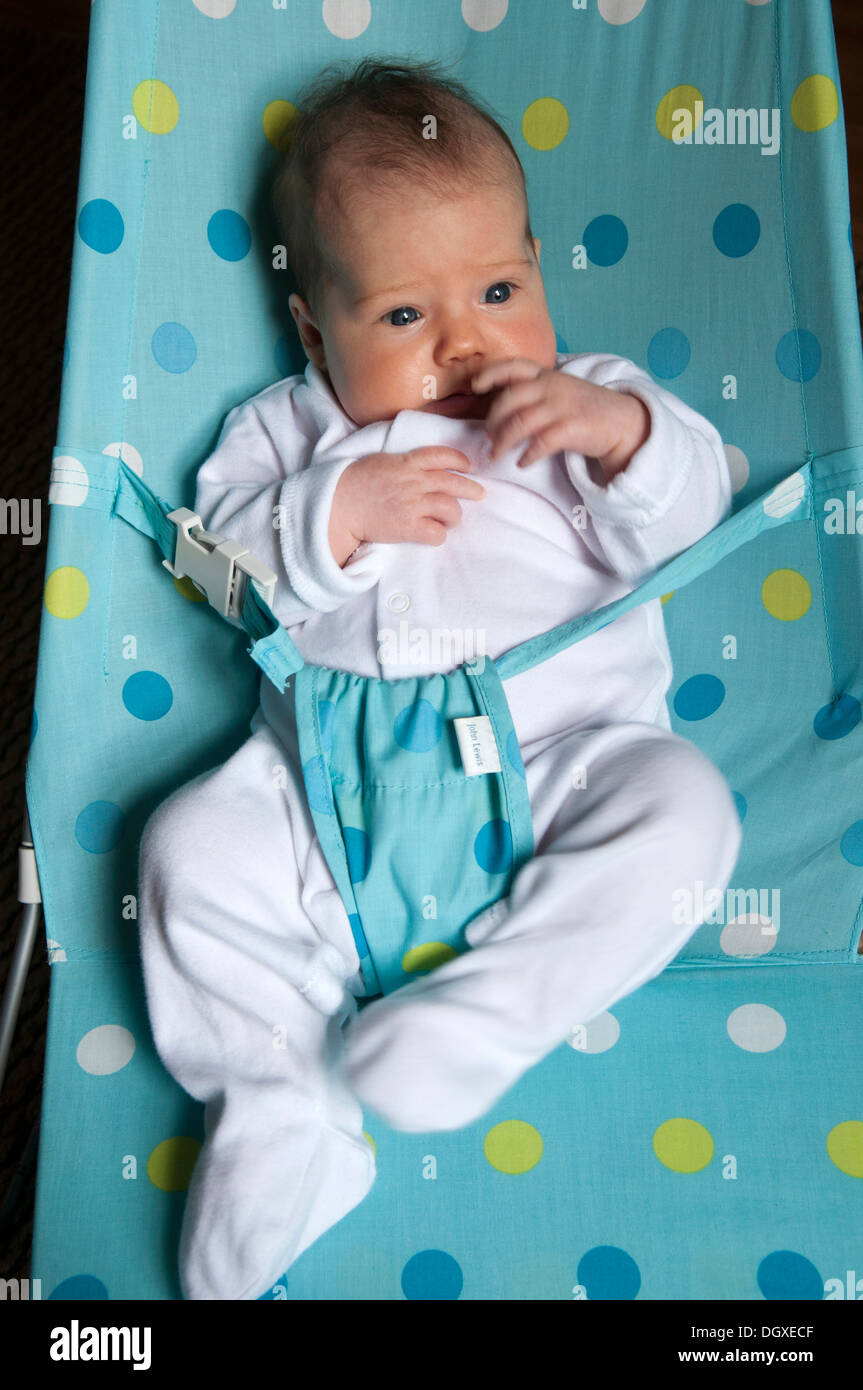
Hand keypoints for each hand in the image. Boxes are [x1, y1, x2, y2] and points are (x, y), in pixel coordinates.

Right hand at [329, 447, 485, 564]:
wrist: (338, 504)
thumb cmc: (354, 483)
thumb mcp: (380, 462)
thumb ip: (402, 463)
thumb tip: (415, 467)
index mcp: (406, 463)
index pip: (441, 456)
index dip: (459, 460)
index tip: (469, 466)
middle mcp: (414, 482)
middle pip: (453, 483)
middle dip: (471, 489)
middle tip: (480, 494)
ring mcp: (412, 504)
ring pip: (450, 509)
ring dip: (454, 516)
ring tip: (451, 520)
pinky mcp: (408, 527)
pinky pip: (436, 533)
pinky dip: (440, 535)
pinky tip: (434, 534)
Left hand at [471, 358, 650, 476]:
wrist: (622, 422)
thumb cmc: (585, 409)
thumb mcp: (561, 390)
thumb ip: (535, 392)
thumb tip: (500, 407)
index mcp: (547, 376)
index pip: (514, 366)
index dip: (491, 373)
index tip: (475, 386)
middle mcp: (552, 387)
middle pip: (509, 400)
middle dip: (493, 421)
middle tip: (488, 437)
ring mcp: (561, 406)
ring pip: (520, 423)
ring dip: (503, 442)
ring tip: (496, 455)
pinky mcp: (571, 428)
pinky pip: (540, 443)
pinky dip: (527, 455)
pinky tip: (523, 463)